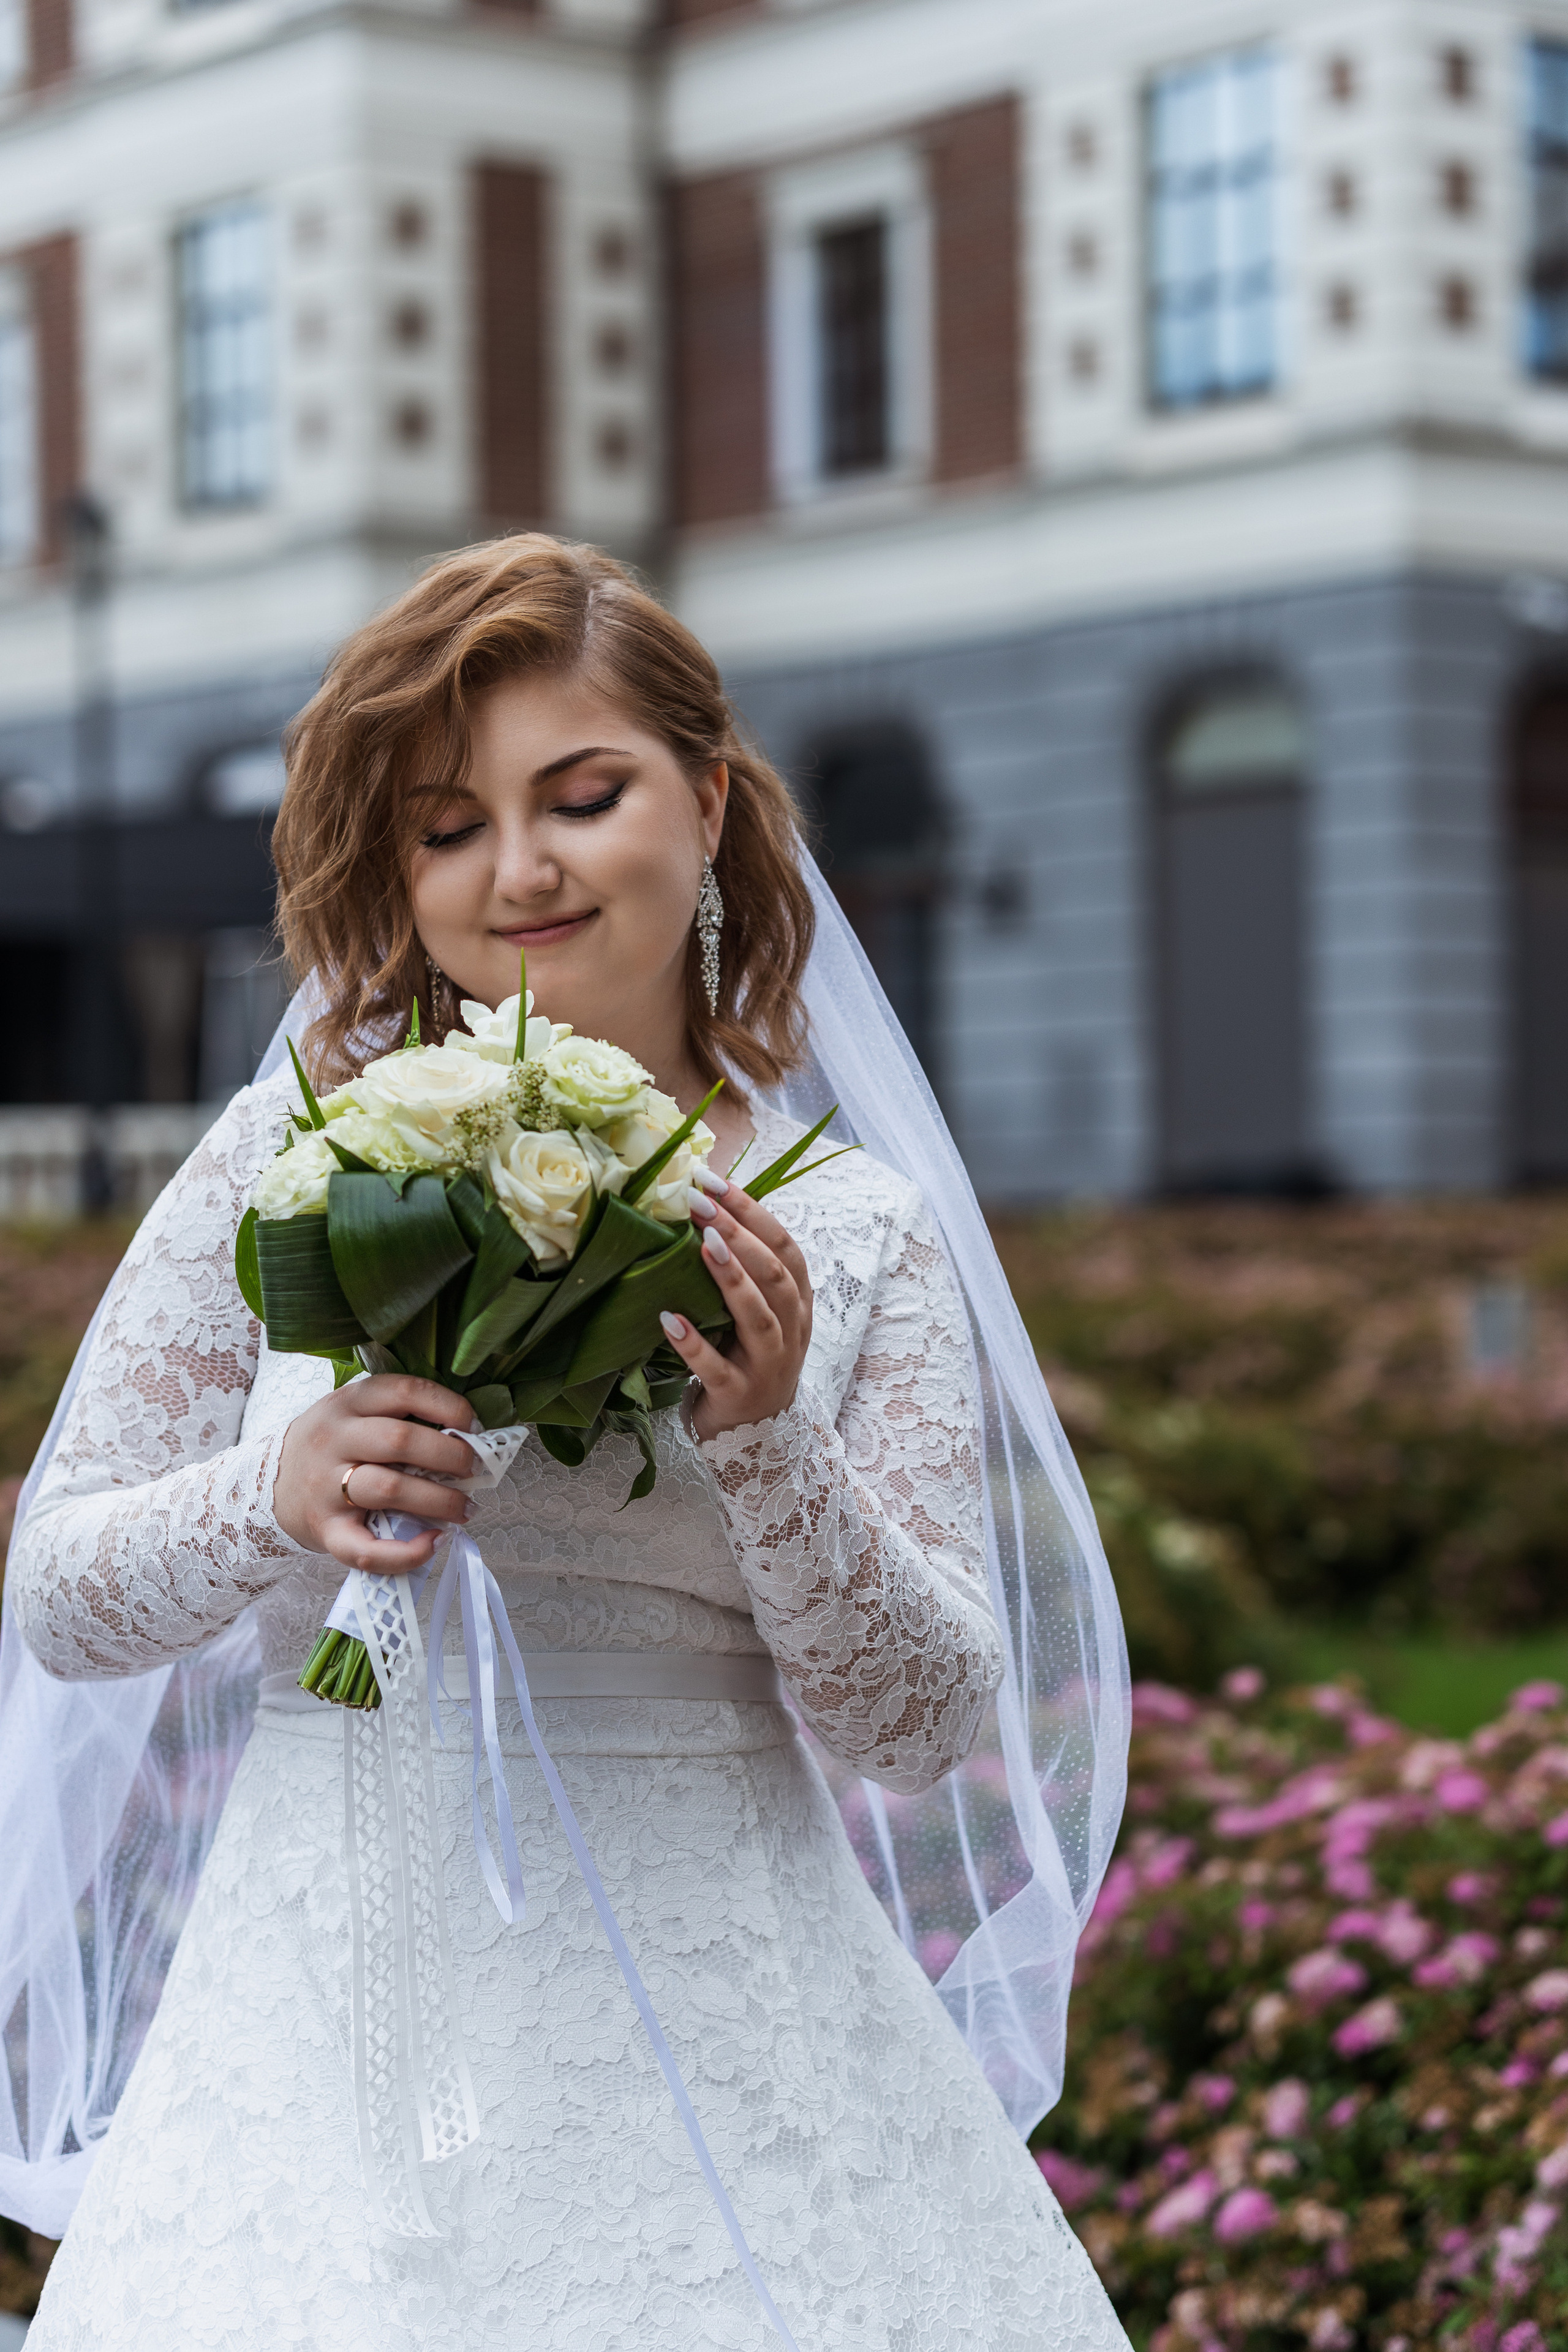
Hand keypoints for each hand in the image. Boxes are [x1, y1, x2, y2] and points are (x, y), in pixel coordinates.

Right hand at [273, 1375, 477, 1573]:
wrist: (268, 1486)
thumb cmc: (332, 1447)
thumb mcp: (354, 1412)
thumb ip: (399, 1414)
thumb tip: (467, 1432)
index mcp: (347, 1403)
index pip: (403, 1391)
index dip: (448, 1406)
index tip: (474, 1426)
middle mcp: (334, 1440)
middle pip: (400, 1440)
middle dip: (450, 1455)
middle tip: (474, 1468)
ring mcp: (326, 1488)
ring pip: (389, 1489)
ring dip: (439, 1501)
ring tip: (466, 1508)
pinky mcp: (326, 1531)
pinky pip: (367, 1549)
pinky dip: (406, 1553)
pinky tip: (434, 1542)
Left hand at [659, 1178, 812, 1442]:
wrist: (757, 1435)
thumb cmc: (748, 1359)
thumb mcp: (758, 1314)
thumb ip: (743, 1274)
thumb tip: (703, 1215)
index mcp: (797, 1303)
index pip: (784, 1247)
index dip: (754, 1212)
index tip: (716, 1182)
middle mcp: (791, 1330)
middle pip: (774, 1275)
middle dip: (738, 1234)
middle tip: (700, 1203)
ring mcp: (768, 1365)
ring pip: (758, 1317)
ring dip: (731, 1278)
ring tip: (702, 1246)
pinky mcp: (738, 1395)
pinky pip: (717, 1368)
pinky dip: (693, 1343)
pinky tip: (668, 1320)